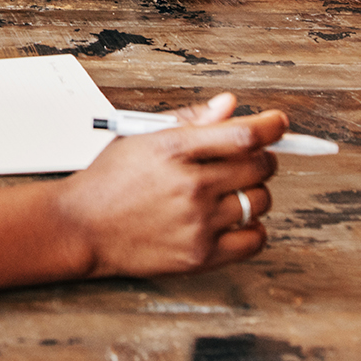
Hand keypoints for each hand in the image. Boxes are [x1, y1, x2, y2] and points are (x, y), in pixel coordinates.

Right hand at [57, 92, 285, 278]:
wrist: (81, 227)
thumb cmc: (110, 180)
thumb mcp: (143, 137)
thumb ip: (191, 121)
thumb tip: (230, 106)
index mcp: (173, 150)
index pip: (242, 134)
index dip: (271, 126)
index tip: (279, 123)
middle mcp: (189, 187)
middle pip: (259, 167)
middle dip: (261, 158)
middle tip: (248, 158)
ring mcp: (197, 224)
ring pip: (259, 201)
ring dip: (254, 191)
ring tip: (229, 190)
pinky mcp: (200, 255)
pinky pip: (254, 239)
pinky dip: (253, 227)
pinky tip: (234, 218)